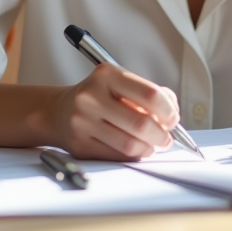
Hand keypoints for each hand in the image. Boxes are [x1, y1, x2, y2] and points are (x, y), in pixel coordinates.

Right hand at [50, 63, 178, 159]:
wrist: (59, 112)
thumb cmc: (98, 96)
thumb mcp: (119, 83)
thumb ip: (148, 93)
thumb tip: (172, 113)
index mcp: (106, 75)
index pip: (150, 94)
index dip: (168, 111)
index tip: (173, 119)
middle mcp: (91, 96)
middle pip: (142, 123)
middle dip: (162, 135)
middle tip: (167, 138)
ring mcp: (83, 122)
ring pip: (130, 144)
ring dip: (149, 148)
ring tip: (152, 145)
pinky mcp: (80, 145)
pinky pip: (117, 156)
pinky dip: (133, 155)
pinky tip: (135, 149)